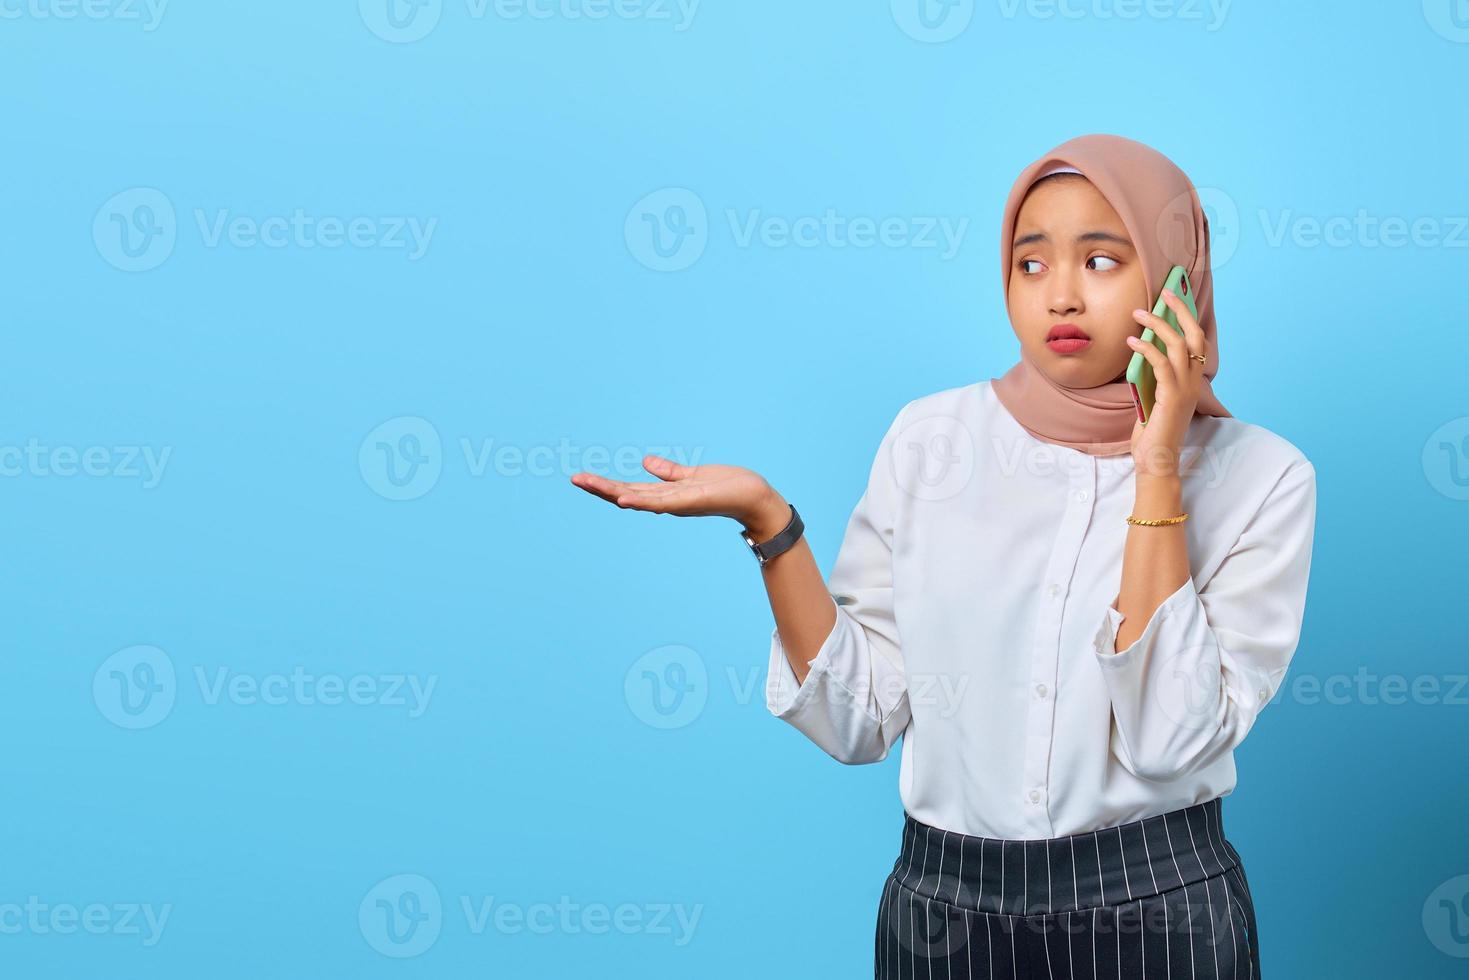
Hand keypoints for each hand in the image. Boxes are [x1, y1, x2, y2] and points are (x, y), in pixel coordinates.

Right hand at [569, 457, 786, 535]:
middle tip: (574, 479)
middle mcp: (667, 501)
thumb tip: (645, 462)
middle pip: (627, 493)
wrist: (755, 498)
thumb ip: (669, 472)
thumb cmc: (729, 487)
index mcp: (666, 493)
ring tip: (587, 483)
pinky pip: (660, 503)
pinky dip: (640, 501)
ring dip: (611, 492)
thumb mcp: (693, 476)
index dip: (606, 484)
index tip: (582, 478)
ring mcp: (677, 503)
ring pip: (637, 498)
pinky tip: (623, 498)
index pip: (630, 488)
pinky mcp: (690, 501)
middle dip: (600, 488)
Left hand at [1126, 287, 1206, 479]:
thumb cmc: (1152, 430)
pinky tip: (1132, 341)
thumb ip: (1153, 374)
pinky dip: (1146, 348)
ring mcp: (1185, 388)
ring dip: (1157, 324)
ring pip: (1176, 344)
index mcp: (1192, 379)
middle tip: (1165, 291)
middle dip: (1181, 309)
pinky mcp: (1171, 397)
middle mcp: (1194, 381)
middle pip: (1194, 334)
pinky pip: (1160, 363)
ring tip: (1138, 314)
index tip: (1176, 296)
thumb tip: (1142, 348)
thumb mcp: (1153, 395)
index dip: (1189, 316)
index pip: (1197, 340)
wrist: (1156, 459)